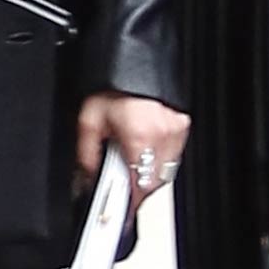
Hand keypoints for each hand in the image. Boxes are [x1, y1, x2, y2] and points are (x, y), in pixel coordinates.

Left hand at [76, 93, 190, 205]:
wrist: (131, 54)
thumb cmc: (111, 83)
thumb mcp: (89, 120)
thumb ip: (87, 155)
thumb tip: (86, 179)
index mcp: (140, 136)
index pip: (139, 186)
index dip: (130, 204)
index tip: (122, 213)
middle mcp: (163, 134)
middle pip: (154, 183)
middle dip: (137, 189)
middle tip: (120, 185)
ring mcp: (177, 129)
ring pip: (166, 171)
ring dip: (148, 175)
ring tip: (130, 163)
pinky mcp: (182, 123)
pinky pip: (173, 154)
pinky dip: (158, 159)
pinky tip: (144, 151)